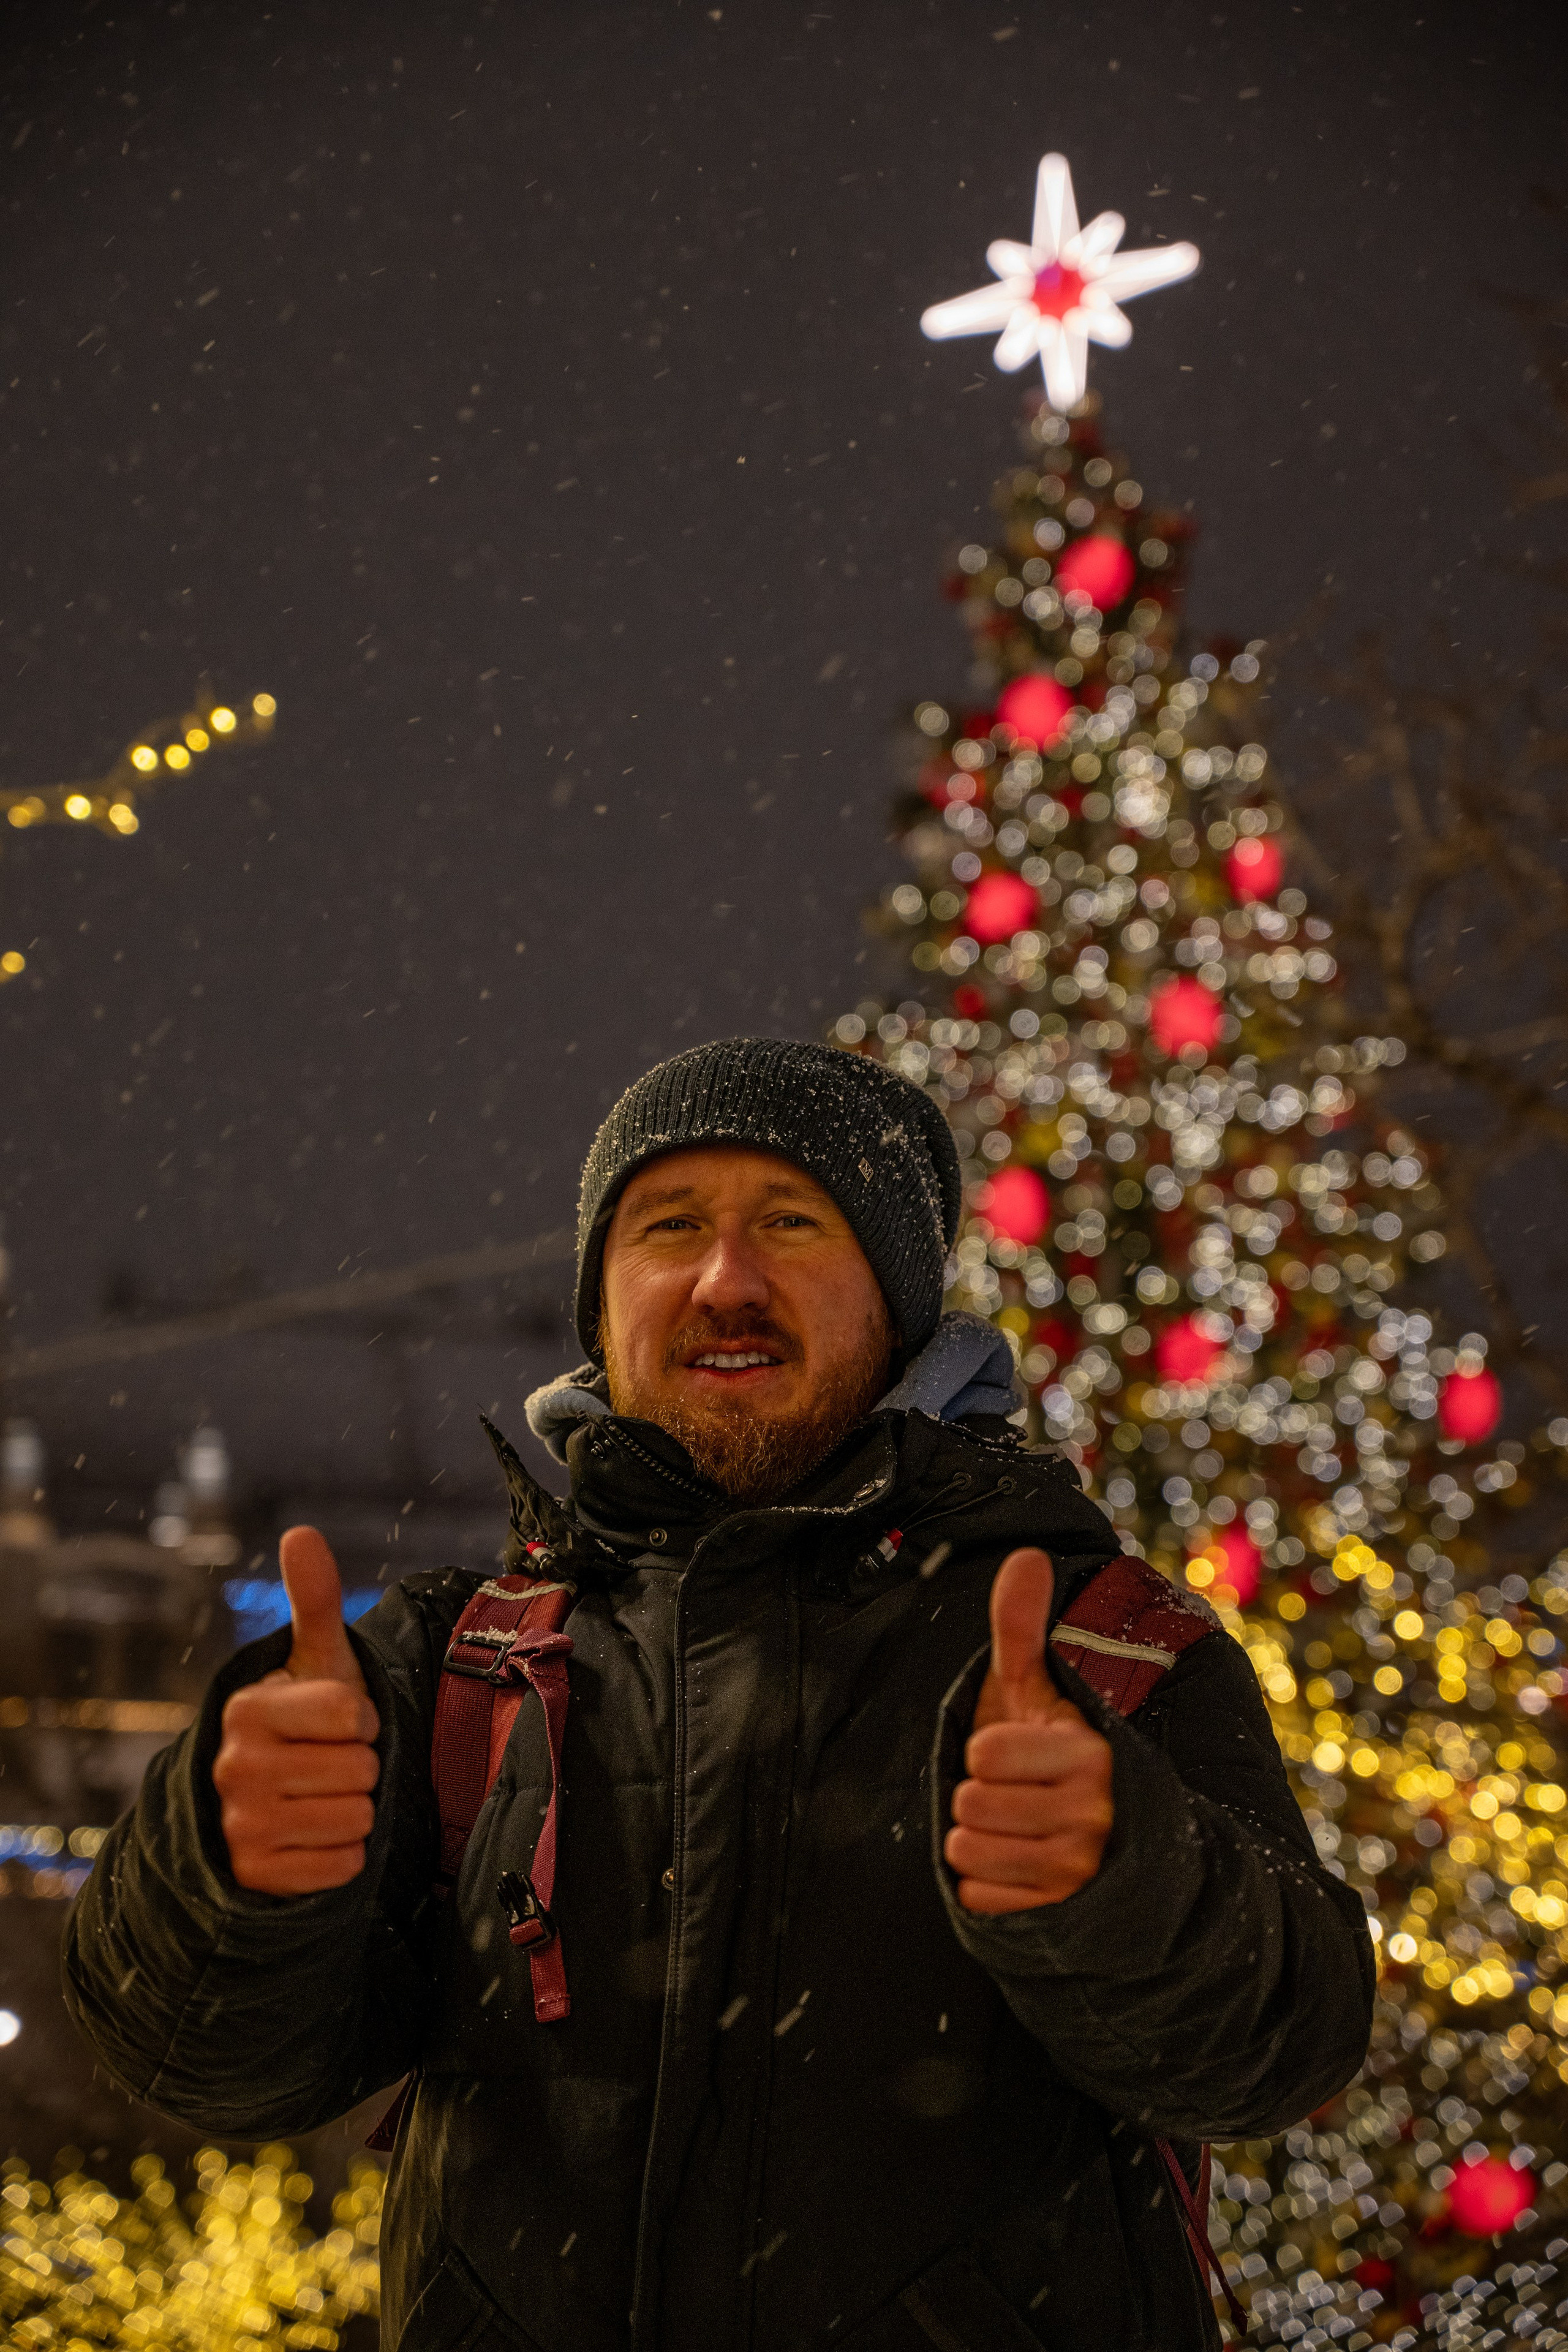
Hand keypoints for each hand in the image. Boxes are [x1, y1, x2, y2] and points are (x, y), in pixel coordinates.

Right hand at [213, 1526, 380, 1894]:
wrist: (265, 1804)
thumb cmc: (304, 1723)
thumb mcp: (314, 1663)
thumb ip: (314, 1600)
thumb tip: (301, 1532)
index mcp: (247, 1708)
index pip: (352, 1714)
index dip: (359, 1718)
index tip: (336, 1722)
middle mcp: (234, 1767)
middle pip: (361, 1770)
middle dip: (357, 1766)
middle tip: (325, 1763)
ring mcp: (241, 1826)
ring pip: (355, 1817)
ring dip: (352, 1809)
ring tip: (319, 1796)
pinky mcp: (257, 1877)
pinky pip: (343, 1865)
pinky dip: (341, 1854)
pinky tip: (312, 1837)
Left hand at [944, 1546, 1112, 1915]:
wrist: (1115, 1845)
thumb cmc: (1058, 1756)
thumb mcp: (1040, 1692)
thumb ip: (1022, 1629)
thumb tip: (1025, 1556)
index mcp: (1090, 1754)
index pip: (984, 1754)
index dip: (985, 1750)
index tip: (1014, 1754)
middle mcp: (1093, 1814)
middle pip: (970, 1803)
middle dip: (977, 1795)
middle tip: (1013, 1793)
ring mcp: (1080, 1870)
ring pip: (969, 1850)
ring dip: (976, 1837)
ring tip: (1013, 1827)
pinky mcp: (1062, 1916)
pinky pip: (977, 1895)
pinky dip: (983, 1882)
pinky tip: (1015, 1866)